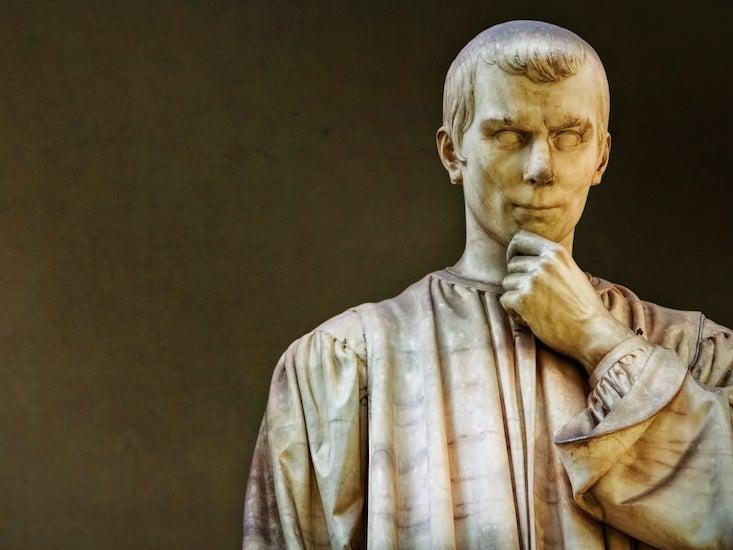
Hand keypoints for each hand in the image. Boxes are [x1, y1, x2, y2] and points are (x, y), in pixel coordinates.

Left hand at [499, 230, 634, 372]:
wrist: (593, 333)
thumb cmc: (584, 308)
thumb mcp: (571, 273)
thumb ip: (550, 262)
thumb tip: (525, 258)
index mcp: (556, 253)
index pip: (520, 238)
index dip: (514, 251)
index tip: (518, 265)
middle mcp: (543, 263)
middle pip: (512, 264)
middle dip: (518, 280)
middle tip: (533, 296)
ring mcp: (532, 281)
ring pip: (507, 283)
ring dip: (516, 296)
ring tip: (535, 308)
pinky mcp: (522, 300)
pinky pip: (505, 300)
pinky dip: (513, 311)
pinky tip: (530, 318)